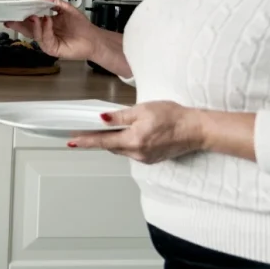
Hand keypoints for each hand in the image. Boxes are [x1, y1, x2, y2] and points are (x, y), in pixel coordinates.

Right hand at [4, 0, 97, 60]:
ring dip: (33, 25)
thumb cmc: (82, 27)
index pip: (30, 21)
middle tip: (11, 18)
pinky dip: (45, 30)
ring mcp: (48, 42)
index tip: (13, 11)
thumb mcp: (67, 8)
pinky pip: (45, 40)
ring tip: (34, 16)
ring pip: (35, 35)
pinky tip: (47, 21)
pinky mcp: (53, 49)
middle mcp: (45, 34)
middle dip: (18, 24)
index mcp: (46, 24)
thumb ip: (54, 1)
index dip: (21, 16)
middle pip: (27, 30)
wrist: (94, 39)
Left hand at [69, 101, 207, 163]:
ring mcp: (145, 158)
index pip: (103, 141)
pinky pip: (132, 152)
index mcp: (133, 140)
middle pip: (111, 146)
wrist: (197, 129)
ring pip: (122, 149)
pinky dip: (127, 143)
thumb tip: (102, 119)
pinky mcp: (152, 159)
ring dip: (115, 141)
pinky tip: (130, 135)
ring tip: (111, 129)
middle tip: (88, 130)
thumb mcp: (143, 110)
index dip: (86, 141)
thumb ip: (120, 116)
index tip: (72, 142)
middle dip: (100, 139)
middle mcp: (137, 153)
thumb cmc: (173, 116)